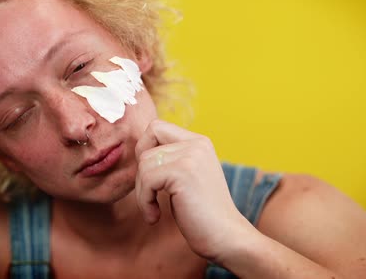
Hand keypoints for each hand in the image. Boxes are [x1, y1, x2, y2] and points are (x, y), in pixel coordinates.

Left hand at [135, 120, 256, 261]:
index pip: (156, 128)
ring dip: (142, 192)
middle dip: (140, 176)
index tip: (149, 177)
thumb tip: (139, 152)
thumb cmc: (202, 214)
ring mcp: (191, 155)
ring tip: (153, 210)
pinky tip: (155, 216)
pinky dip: (144, 201)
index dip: (144, 149)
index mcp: (199, 142)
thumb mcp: (186, 178)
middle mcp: (196, 144)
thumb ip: (169, 160)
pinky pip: (147, 180)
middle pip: (146, 147)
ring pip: (143, 164)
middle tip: (150, 197)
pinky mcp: (184, 171)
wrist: (225, 237)